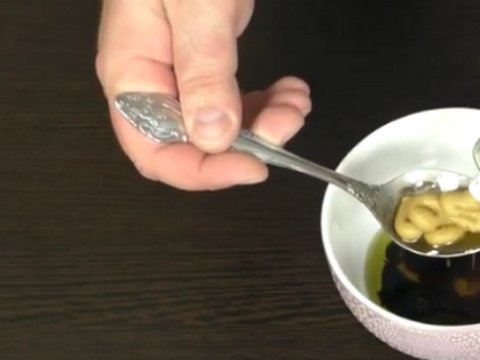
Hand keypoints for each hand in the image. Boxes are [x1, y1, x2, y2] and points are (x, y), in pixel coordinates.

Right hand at [96, 0, 311, 190]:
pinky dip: (266, 103)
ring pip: (221, 128)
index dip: (204, 172)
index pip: (154, 151)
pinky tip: (290, 89)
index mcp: (132, 71)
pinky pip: (233, 102)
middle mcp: (152, 79)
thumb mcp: (195, 6)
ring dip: (266, 125)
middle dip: (247, 145)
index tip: (254, 166)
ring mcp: (179, 70)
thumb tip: (213, 135)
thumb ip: (203, 69)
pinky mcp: (206, 60)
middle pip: (193, 145)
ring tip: (296, 101)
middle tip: (287, 124)